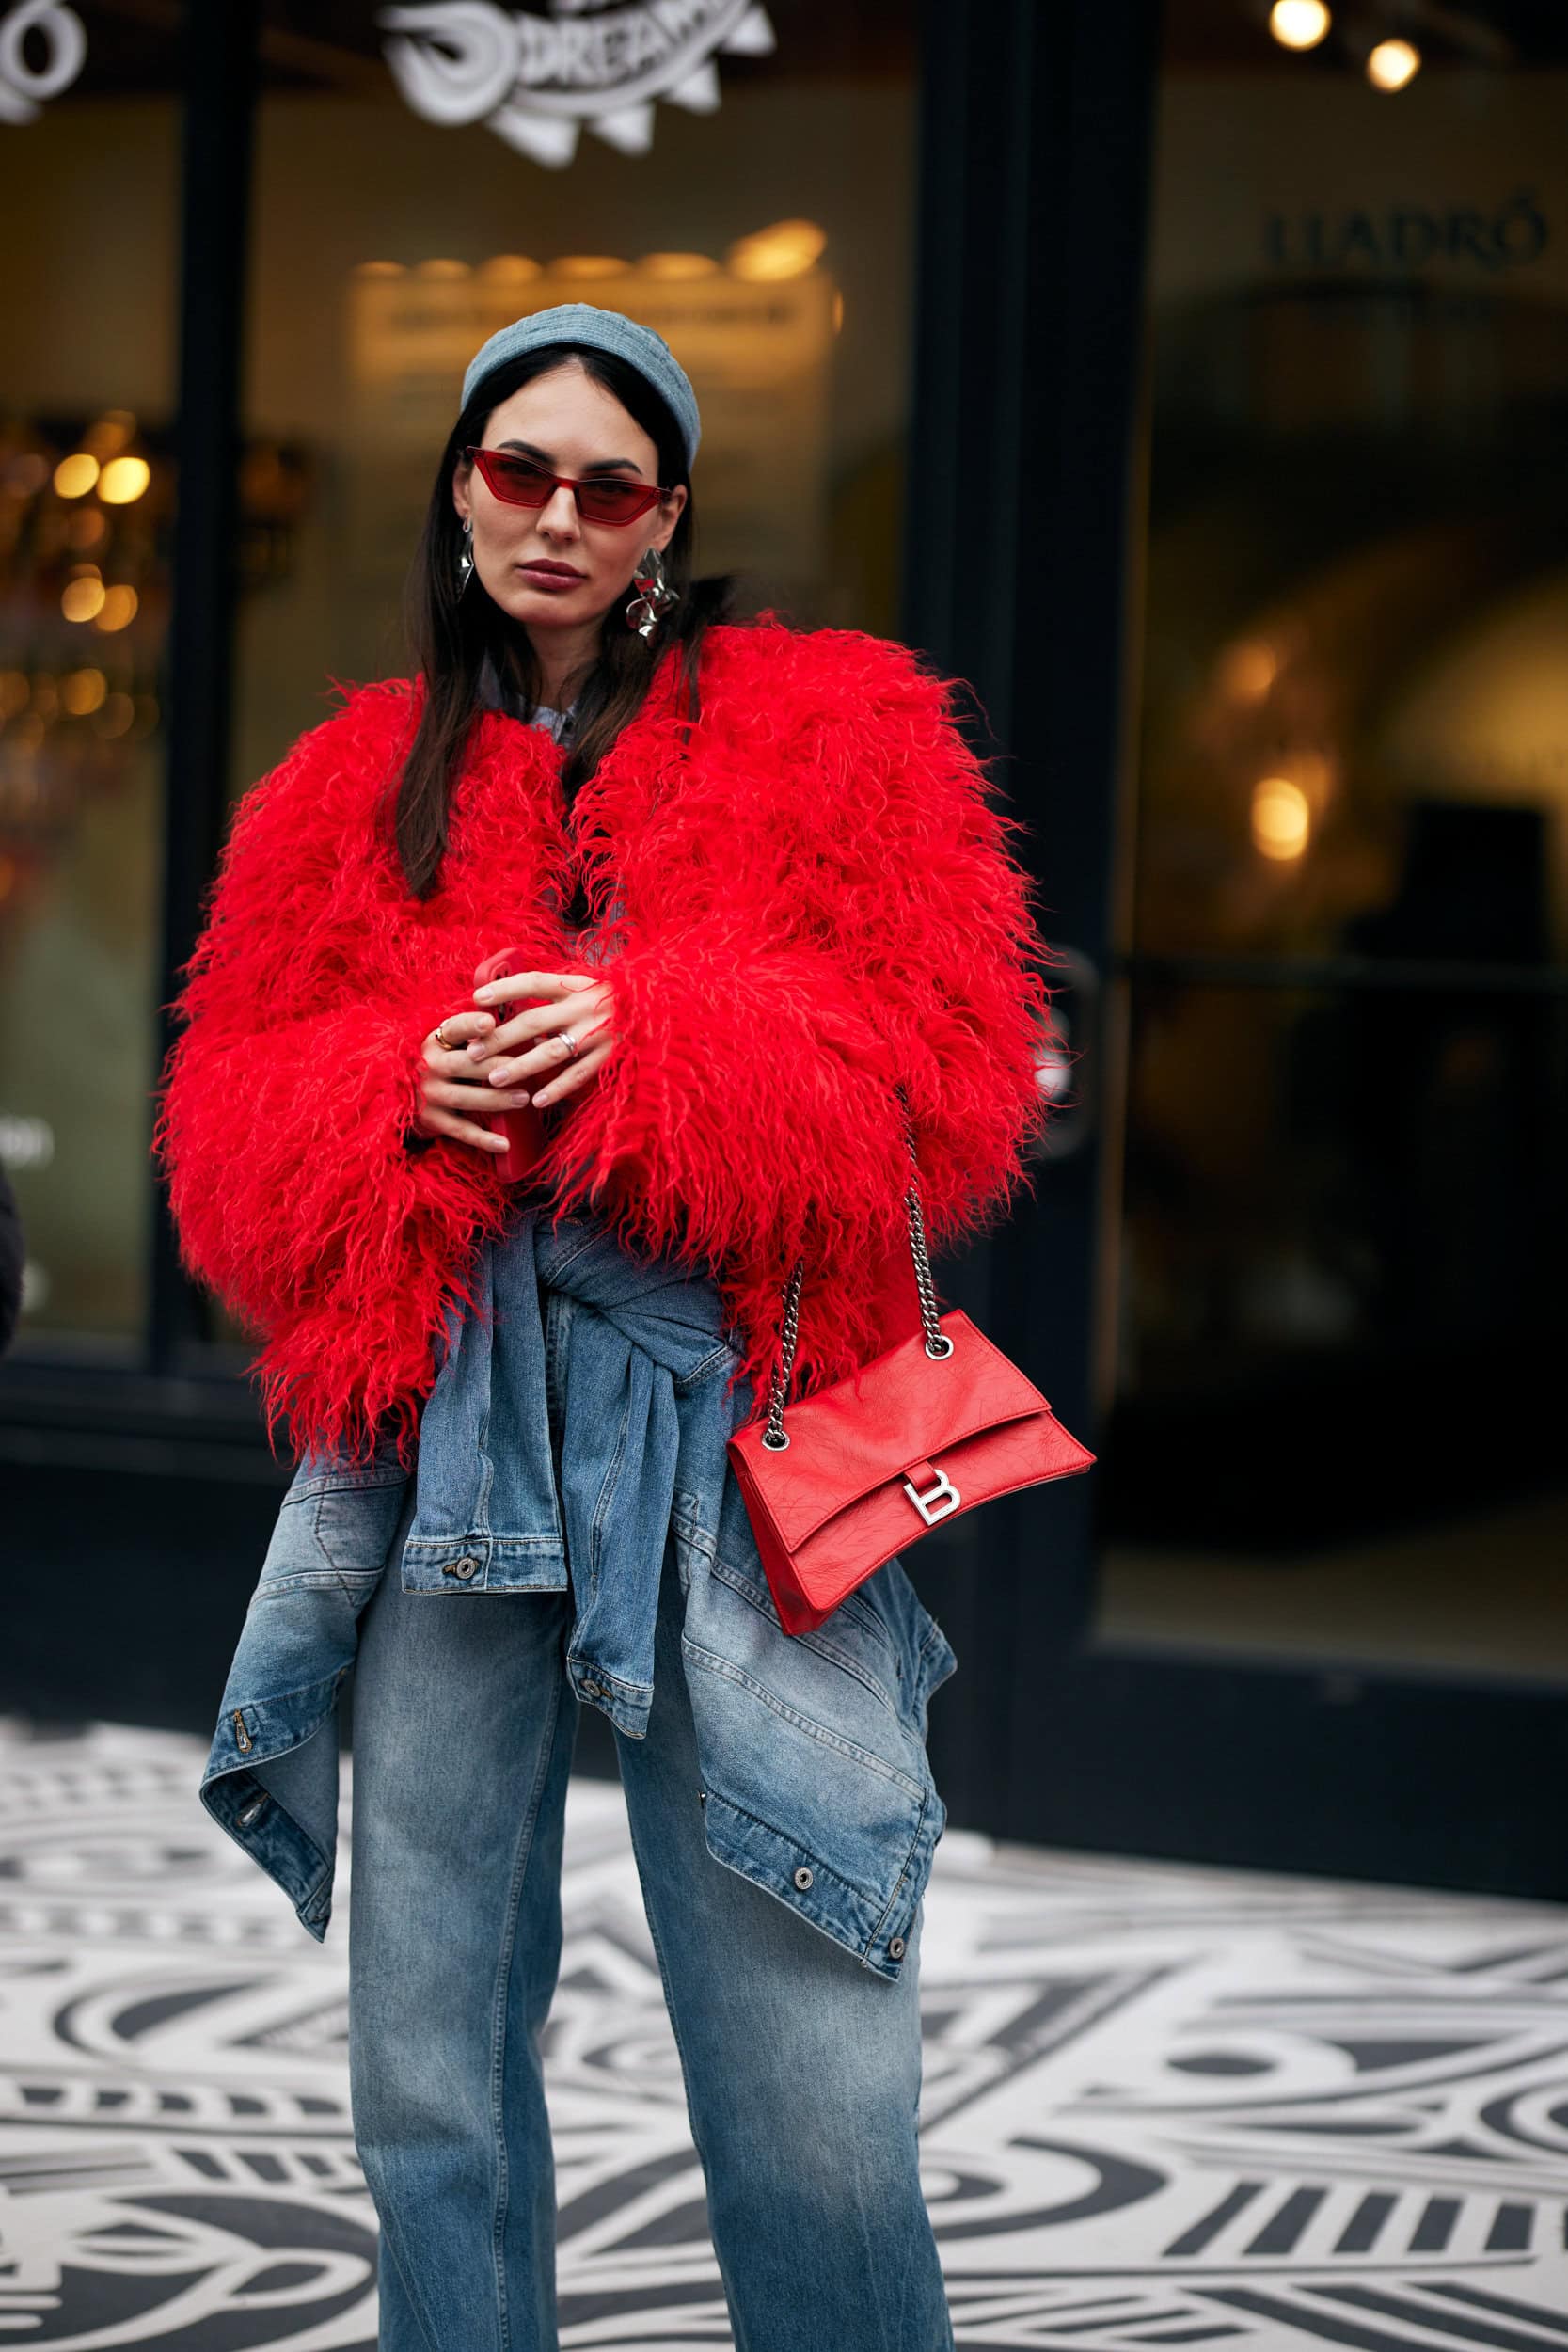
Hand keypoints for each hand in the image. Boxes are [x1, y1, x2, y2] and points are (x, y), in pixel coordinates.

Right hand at [412, 1007, 533, 1153]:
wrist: (400, 1095)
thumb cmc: (441, 1064)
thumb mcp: (450, 1043)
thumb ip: (477, 1034)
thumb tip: (529, 1019)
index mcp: (436, 1040)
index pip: (454, 1028)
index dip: (471, 1025)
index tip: (489, 1021)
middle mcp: (428, 1065)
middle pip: (464, 1065)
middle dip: (495, 1067)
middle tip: (526, 1069)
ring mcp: (428, 1094)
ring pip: (464, 1098)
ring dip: (495, 1100)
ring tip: (524, 1099)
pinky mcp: (430, 1120)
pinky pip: (459, 1130)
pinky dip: (482, 1139)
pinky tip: (503, 1144)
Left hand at [465, 967, 614, 1111]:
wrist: (656, 1008)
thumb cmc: (609, 999)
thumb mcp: (584, 988)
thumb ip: (553, 996)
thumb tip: (510, 1011)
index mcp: (574, 985)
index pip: (533, 982)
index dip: (504, 988)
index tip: (477, 998)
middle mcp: (583, 1007)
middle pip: (533, 1021)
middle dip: (500, 1038)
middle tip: (472, 1052)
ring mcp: (596, 1032)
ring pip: (551, 1051)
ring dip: (520, 1066)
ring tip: (494, 1079)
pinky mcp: (609, 1055)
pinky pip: (578, 1074)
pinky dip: (557, 1089)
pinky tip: (537, 1100)